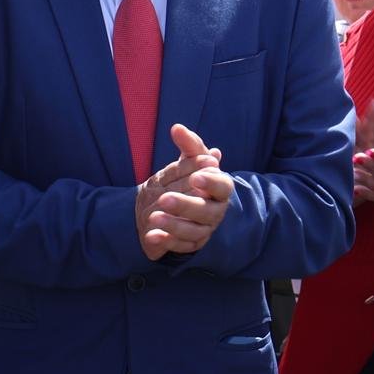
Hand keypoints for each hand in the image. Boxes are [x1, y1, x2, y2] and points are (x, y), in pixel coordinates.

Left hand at [136, 123, 233, 260]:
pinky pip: (180, 245)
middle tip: (164, 198)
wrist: (172, 205)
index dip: (211, 182)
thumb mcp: (188, 162)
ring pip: (193, 231)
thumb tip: (177, 127)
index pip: (222, 186)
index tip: (196, 177)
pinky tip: (151, 235)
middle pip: (206, 211)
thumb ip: (187, 145)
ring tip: (153, 217)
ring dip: (174, 225)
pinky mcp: (190, 244)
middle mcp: (215, 211)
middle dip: (185, 205)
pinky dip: (165, 240)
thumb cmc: (187, 180)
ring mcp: (204, 230)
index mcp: (219, 189)